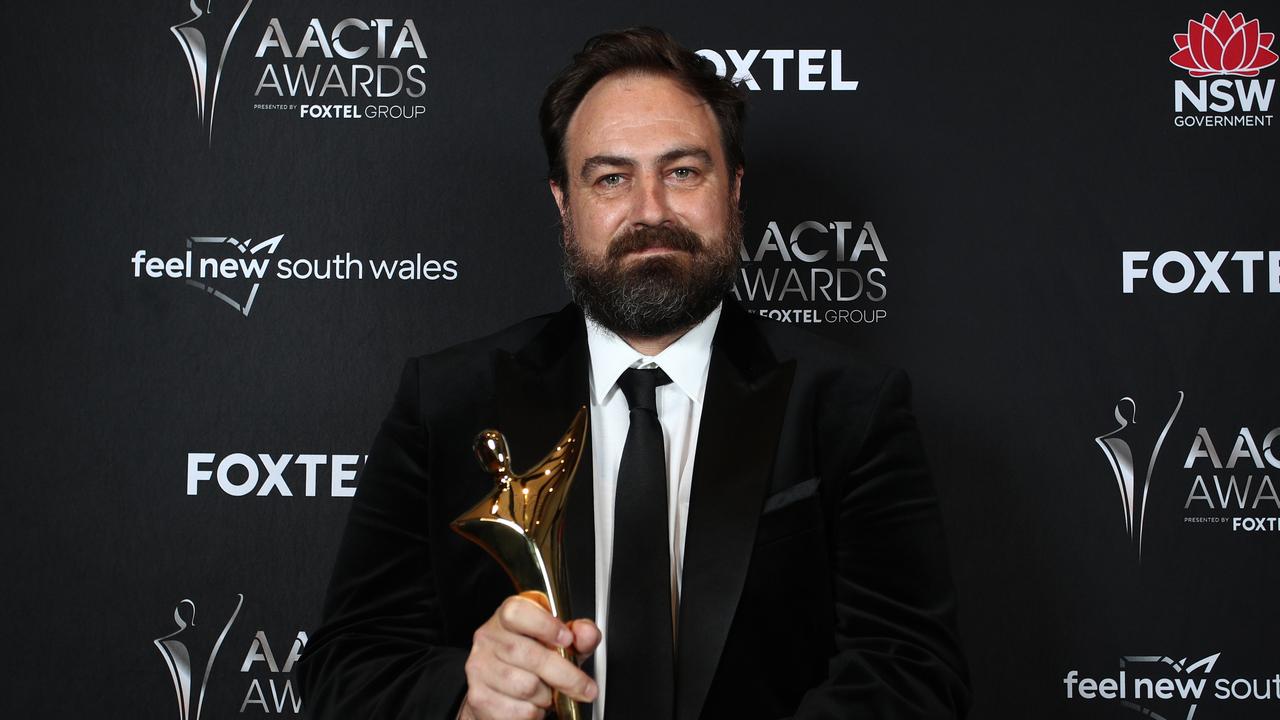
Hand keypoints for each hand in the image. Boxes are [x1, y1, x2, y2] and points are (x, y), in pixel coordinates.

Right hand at [458, 592, 600, 719]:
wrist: (499, 688)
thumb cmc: (532, 658)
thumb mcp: (561, 641)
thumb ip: (579, 634)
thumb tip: (587, 633)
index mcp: (507, 616)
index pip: (518, 613)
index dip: (546, 626)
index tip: (568, 639)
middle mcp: (488, 638)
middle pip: (529, 656)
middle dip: (566, 676)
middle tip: (585, 687)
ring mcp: (480, 668)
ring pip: (526, 687)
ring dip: (547, 696)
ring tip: (549, 692)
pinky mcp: (479, 697)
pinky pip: (518, 711)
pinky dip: (535, 713)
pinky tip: (533, 704)